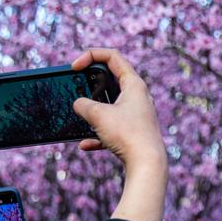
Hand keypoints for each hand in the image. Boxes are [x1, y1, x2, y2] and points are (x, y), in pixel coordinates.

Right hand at [71, 48, 167, 175]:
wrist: (147, 164)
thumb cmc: (128, 134)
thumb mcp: (98, 115)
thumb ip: (83, 105)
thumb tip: (79, 105)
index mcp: (134, 84)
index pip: (112, 56)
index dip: (90, 55)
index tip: (74, 67)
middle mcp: (138, 97)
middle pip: (111, 79)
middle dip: (90, 83)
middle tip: (76, 89)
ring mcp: (136, 115)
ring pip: (109, 105)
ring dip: (93, 110)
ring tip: (81, 116)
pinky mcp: (133, 132)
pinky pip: (111, 129)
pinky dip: (97, 134)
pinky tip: (85, 144)